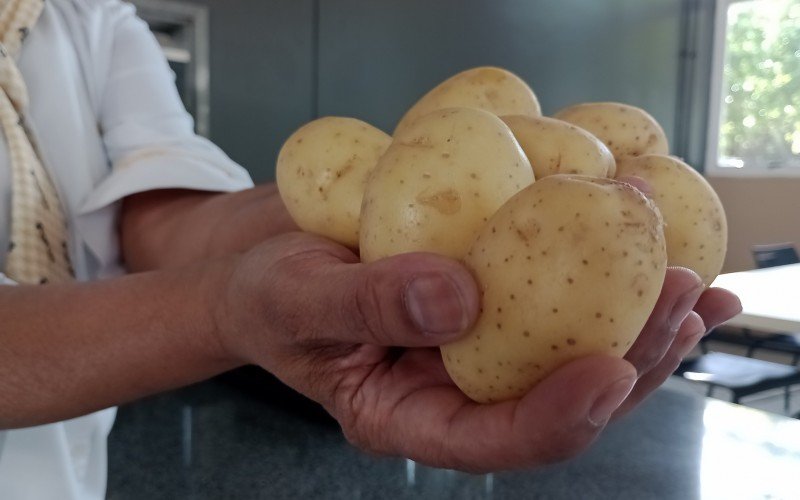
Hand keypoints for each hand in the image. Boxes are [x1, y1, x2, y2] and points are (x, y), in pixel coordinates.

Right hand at [214, 233, 740, 472]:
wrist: (261, 259)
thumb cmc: (263, 292)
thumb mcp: (294, 299)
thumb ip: (365, 306)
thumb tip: (456, 298)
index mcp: (406, 415)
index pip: (491, 440)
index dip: (556, 417)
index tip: (608, 371)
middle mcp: (453, 386)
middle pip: (554, 397)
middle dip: (629, 362)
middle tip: (682, 305)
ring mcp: (475, 341)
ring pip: (570, 350)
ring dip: (639, 321)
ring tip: (700, 286)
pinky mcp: (488, 293)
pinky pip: (554, 293)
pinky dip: (608, 272)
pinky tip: (659, 249)